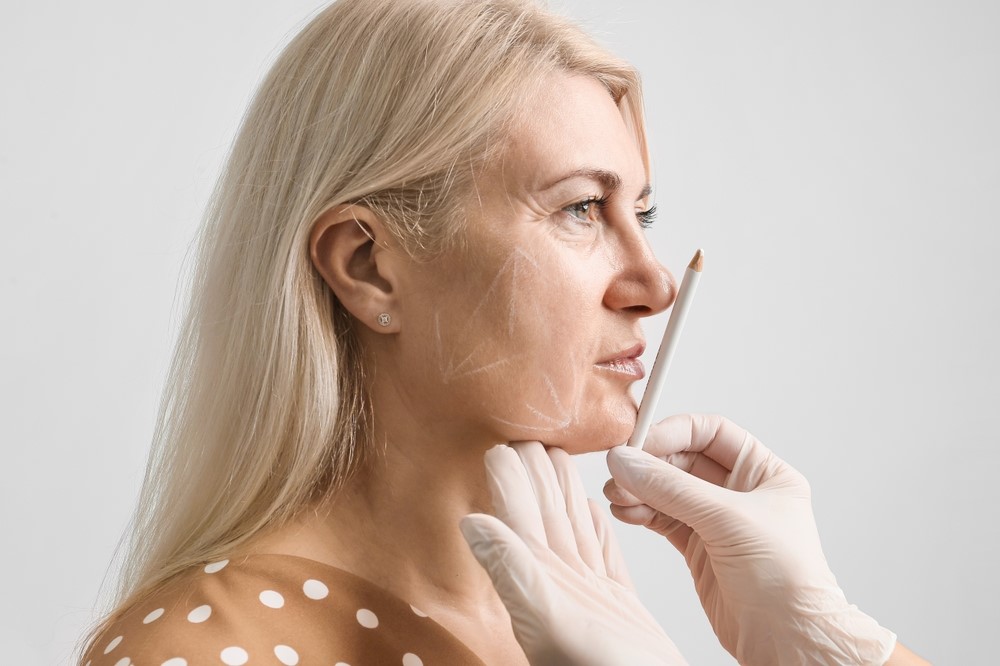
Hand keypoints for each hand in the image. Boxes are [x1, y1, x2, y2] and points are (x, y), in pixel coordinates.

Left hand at [461, 441, 687, 665]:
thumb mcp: (554, 621)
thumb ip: (514, 571)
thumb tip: (470, 522)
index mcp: (539, 578)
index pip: (516, 514)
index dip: (508, 475)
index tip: (502, 438)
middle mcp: (558, 583)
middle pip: (542, 513)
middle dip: (535, 471)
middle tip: (532, 430)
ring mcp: (589, 594)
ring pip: (570, 528)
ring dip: (563, 492)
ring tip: (559, 457)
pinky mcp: (619, 606)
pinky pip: (603, 554)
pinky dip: (596, 528)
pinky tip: (593, 510)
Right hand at [605, 414, 896, 665]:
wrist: (789, 640)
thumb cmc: (785, 579)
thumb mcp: (728, 519)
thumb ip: (671, 488)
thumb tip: (625, 460)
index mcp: (763, 472)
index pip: (710, 433)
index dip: (673, 432)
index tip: (640, 442)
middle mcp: (739, 492)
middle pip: (682, 460)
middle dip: (649, 464)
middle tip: (620, 471)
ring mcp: (716, 521)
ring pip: (666, 491)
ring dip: (638, 489)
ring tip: (617, 496)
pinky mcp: (698, 548)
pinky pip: (661, 518)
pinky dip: (640, 513)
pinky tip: (625, 513)